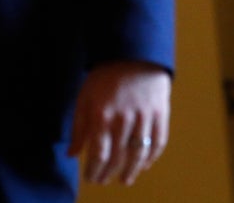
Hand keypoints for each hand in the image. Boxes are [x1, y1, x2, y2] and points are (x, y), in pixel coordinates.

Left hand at [68, 60, 171, 185]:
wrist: (135, 54)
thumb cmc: (105, 76)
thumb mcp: (84, 98)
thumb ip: (78, 128)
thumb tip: (72, 154)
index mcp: (102, 116)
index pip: (98, 155)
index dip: (94, 171)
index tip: (91, 178)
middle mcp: (124, 119)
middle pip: (117, 157)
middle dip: (109, 173)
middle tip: (104, 180)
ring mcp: (145, 117)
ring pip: (138, 153)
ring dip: (131, 171)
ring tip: (125, 179)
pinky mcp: (161, 113)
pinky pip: (158, 141)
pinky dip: (152, 157)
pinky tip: (144, 165)